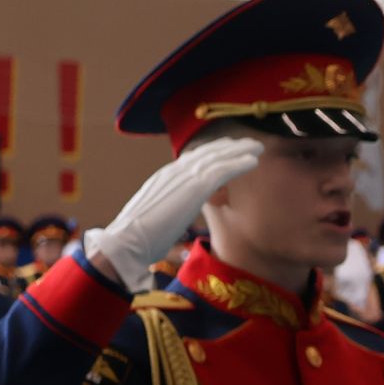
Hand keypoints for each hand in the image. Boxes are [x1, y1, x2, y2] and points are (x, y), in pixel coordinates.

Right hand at [84, 137, 263, 292]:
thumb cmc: (136, 239)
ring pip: (216, 158)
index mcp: (163, 179)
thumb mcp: (153, 218)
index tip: (226, 149)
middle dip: (228, 146)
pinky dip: (239, 164)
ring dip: (239, 151)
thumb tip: (171, 218)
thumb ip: (166, 211)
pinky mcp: (193, 189)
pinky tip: (253, 162)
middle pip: (206, 153)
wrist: (126, 241)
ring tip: (257, 147)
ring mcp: (183, 178)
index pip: (191, 159)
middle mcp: (173, 173)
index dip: (211, 152)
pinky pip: (221, 171)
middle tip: (248, 142)